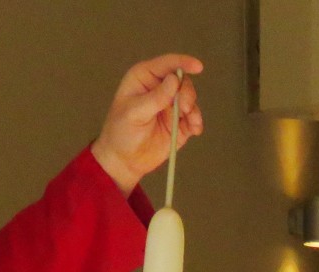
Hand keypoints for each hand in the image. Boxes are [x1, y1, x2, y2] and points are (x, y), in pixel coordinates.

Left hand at [91, 54, 205, 194]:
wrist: (125, 160)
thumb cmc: (121, 132)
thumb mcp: (134, 113)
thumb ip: (155, 97)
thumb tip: (174, 80)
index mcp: (145, 78)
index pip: (166, 65)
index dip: (183, 63)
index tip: (197, 67)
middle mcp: (159, 88)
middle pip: (182, 81)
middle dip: (187, 94)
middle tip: (185, 108)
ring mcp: (170, 106)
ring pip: (190, 99)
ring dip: (193, 109)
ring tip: (190, 122)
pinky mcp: (179, 123)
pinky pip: (193, 118)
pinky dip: (196, 122)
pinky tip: (194, 129)